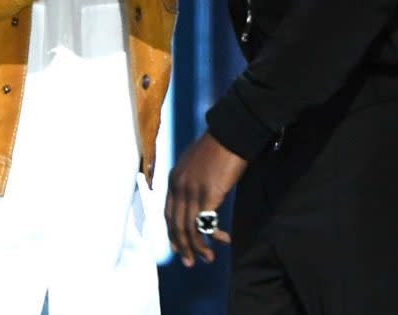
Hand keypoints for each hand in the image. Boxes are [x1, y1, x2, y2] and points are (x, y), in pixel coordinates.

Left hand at [165, 132, 246, 266]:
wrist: (229, 134)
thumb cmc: (216, 146)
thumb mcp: (194, 162)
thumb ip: (189, 180)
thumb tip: (194, 196)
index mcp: (174, 179)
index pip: (168, 214)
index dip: (172, 233)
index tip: (179, 248)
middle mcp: (179, 187)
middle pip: (176, 226)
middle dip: (183, 247)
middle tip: (191, 262)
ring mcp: (193, 192)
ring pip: (190, 230)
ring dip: (199, 248)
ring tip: (208, 258)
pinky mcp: (209, 195)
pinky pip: (206, 224)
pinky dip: (214, 236)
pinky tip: (223, 239)